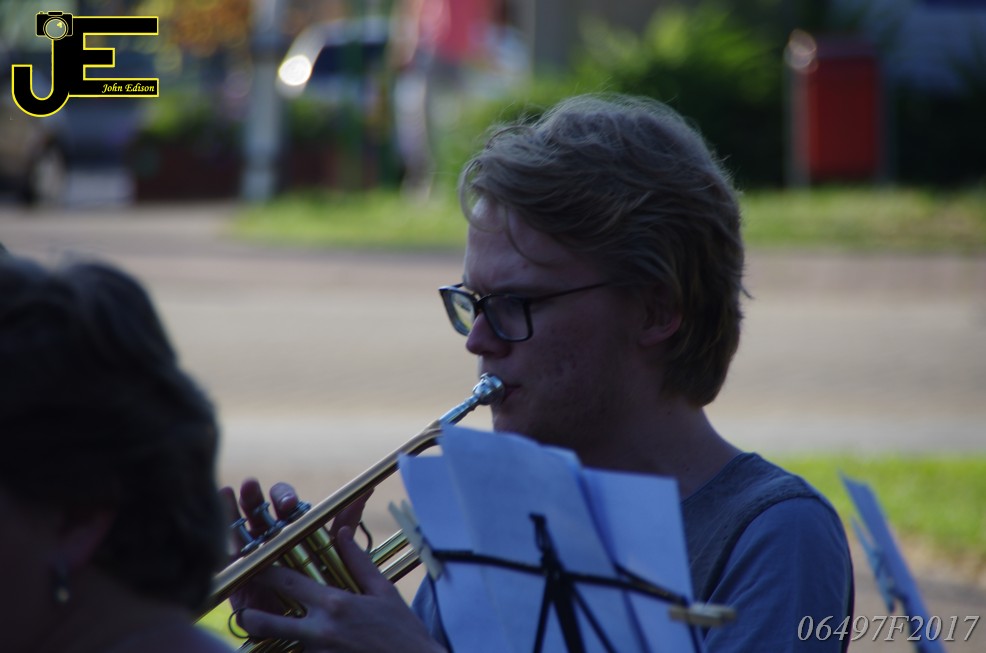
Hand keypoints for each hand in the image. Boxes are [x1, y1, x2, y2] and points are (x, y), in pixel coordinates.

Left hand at [222, 481, 440, 651]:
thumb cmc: (402, 631)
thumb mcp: (383, 592)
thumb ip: (358, 562)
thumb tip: (342, 532)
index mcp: (334, 604)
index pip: (287, 581)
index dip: (265, 571)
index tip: (253, 564)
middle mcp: (320, 631)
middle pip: (267, 622)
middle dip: (251, 616)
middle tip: (245, 610)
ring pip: (284, 645)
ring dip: (281, 640)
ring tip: (279, 631)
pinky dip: (304, 652)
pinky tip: (319, 647)